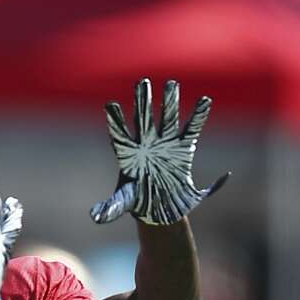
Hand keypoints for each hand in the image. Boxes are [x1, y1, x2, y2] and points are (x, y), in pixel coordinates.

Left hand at [90, 78, 228, 226]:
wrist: (159, 207)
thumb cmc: (137, 201)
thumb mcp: (123, 204)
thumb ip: (110, 207)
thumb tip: (95, 217)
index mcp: (128, 154)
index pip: (119, 134)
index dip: (115, 120)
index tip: (110, 105)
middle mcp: (146, 143)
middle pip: (143, 119)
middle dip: (143, 101)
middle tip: (142, 83)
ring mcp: (164, 143)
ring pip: (166, 118)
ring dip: (169, 101)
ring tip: (171, 83)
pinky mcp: (182, 148)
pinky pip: (191, 129)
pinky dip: (198, 116)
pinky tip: (204, 101)